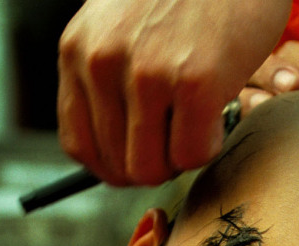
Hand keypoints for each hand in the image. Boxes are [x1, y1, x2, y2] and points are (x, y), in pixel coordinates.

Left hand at [58, 0, 291, 185]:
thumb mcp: (123, 25)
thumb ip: (109, 74)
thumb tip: (116, 154)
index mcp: (78, 49)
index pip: (79, 145)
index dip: (112, 167)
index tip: (139, 162)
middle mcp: (103, 62)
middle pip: (118, 166)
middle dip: (153, 164)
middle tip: (179, 138)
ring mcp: (148, 73)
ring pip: (153, 168)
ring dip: (180, 158)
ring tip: (199, 122)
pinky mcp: (195, 83)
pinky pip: (193, 156)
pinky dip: (210, 147)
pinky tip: (219, 112)